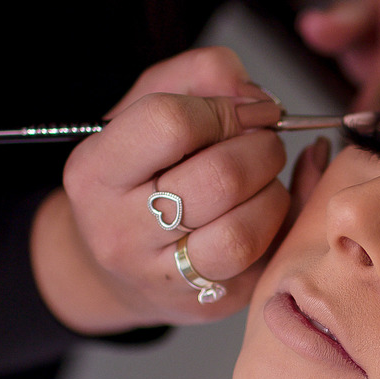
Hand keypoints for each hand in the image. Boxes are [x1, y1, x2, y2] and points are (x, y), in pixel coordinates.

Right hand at [30, 46, 329, 333]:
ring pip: (244, 231)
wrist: (118, 261)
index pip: (170, 123)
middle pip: (220, 177)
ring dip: (274, 192)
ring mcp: (162, 275)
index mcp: (95, 172)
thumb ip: (202, 75)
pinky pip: (266, 260)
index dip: (223, 109)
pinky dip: (284, 223)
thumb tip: (258, 96)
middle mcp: (119, 230)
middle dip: (261, 148)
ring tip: (263, 180)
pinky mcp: (207, 303)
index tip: (243, 110)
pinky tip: (272, 206)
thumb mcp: (149, 104)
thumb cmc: (140, 172)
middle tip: (263, 142)